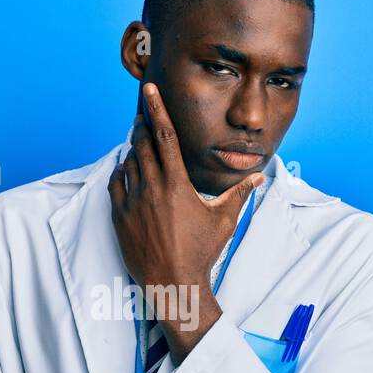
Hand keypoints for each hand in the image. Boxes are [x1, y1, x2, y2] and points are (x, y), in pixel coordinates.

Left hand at [108, 83, 264, 358]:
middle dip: (142, 126)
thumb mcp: (224, 220)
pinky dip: (120, 172)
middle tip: (143, 116)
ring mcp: (132, 202)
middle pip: (142, 144)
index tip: (149, 89)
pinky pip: (115, 184)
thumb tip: (258, 177)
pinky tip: (126, 170)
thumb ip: (239, 194)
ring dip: (133, 149)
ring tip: (139, 144)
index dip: (157, 108)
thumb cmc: (201, 252)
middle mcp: (152, 188)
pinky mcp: (119, 217)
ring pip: (128, 162)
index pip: (165, 136)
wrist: (173, 283)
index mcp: (177, 184)